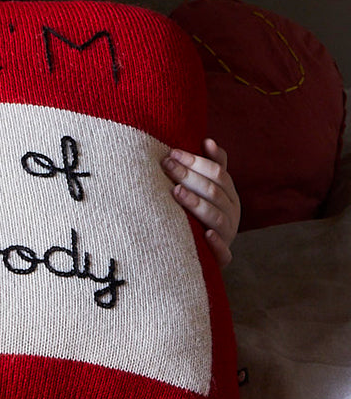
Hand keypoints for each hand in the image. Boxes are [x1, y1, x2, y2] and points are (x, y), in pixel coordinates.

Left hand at [162, 139, 240, 267]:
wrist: (203, 255)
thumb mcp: (209, 190)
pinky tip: (205, 235)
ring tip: (176, 192)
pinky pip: (223, 253)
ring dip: (196, 203)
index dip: (196, 161)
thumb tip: (208, 140)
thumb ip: (212, 166)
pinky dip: (216, 243)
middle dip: (189, 176)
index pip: (218, 174)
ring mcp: (228, 235)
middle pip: (214, 191)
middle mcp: (232, 213)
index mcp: (229, 195)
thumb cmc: (201, 215)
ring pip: (215, 217)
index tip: (173, 153)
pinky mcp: (222, 258)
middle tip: (167, 165)